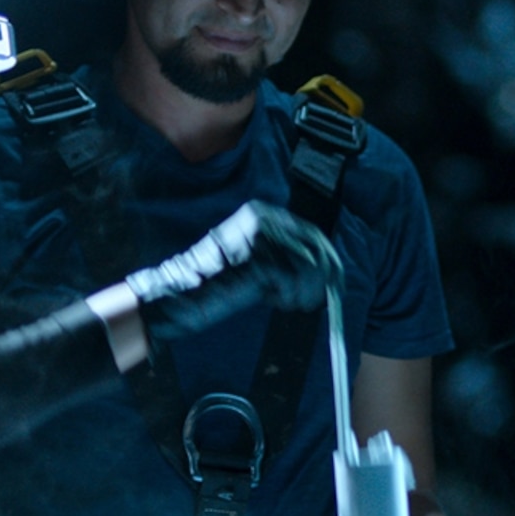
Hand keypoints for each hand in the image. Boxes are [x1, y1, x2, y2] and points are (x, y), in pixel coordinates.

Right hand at [125, 202, 338, 340]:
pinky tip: (273, 301)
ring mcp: (260, 237)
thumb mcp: (255, 258)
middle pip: (316, 248)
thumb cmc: (217, 283)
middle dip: (322, 278)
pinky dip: (290, 297)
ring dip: (304, 292)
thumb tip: (323, 268)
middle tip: (313, 301)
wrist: (180, 294)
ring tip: (285, 302)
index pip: (311, 232)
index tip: (333, 281)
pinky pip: (294, 281)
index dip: (326, 260)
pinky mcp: (257, 258)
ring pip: (309, 266)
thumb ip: (283, 255)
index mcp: (262, 213)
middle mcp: (263, 218)